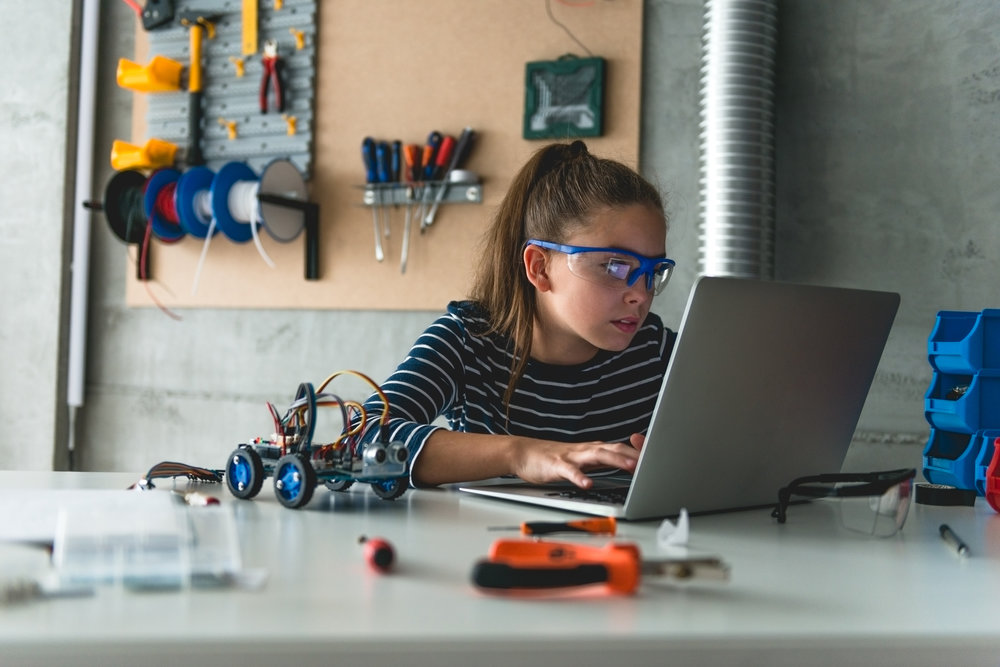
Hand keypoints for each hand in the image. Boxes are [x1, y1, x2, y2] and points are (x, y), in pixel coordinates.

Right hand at [510, 434, 643, 488]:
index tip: (657, 455)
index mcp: (593, 450)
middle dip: (633, 454)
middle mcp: (585, 450)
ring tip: (630, 466)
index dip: (638, 450)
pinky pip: (570, 471)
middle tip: (651, 461)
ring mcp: (571, 457)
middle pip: (612, 448)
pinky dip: (580, 477)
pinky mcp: (556, 466)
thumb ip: (602, 462)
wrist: (524, 453)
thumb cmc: (553, 459)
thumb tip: (626, 466)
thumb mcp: (582, 460)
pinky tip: (587, 484)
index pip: (620, 447)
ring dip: (615, 460)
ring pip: (596, 456)